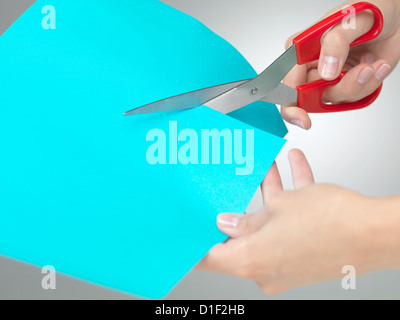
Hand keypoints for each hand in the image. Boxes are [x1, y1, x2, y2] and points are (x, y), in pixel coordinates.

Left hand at [197, 149, 394, 293]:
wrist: (375, 233)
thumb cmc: (330, 224)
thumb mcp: (278, 210)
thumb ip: (247, 219)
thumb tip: (226, 223)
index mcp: (252, 261)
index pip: (212, 257)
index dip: (197, 243)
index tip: (189, 233)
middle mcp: (267, 269)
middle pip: (242, 236)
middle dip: (239, 207)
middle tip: (230, 190)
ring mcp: (287, 263)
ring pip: (269, 224)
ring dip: (268, 197)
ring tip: (264, 168)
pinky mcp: (305, 254)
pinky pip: (291, 225)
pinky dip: (290, 201)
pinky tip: (293, 168)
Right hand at [283, 0, 399, 128]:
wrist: (396, 19)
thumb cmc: (371, 10)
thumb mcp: (350, 19)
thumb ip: (335, 42)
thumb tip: (326, 70)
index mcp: (303, 49)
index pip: (288, 80)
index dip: (291, 101)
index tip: (301, 116)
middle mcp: (313, 66)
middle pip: (309, 97)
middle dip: (337, 90)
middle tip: (357, 78)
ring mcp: (330, 78)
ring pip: (334, 98)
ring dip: (357, 84)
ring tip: (371, 63)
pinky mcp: (347, 85)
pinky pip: (353, 98)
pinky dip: (369, 84)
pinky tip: (376, 65)